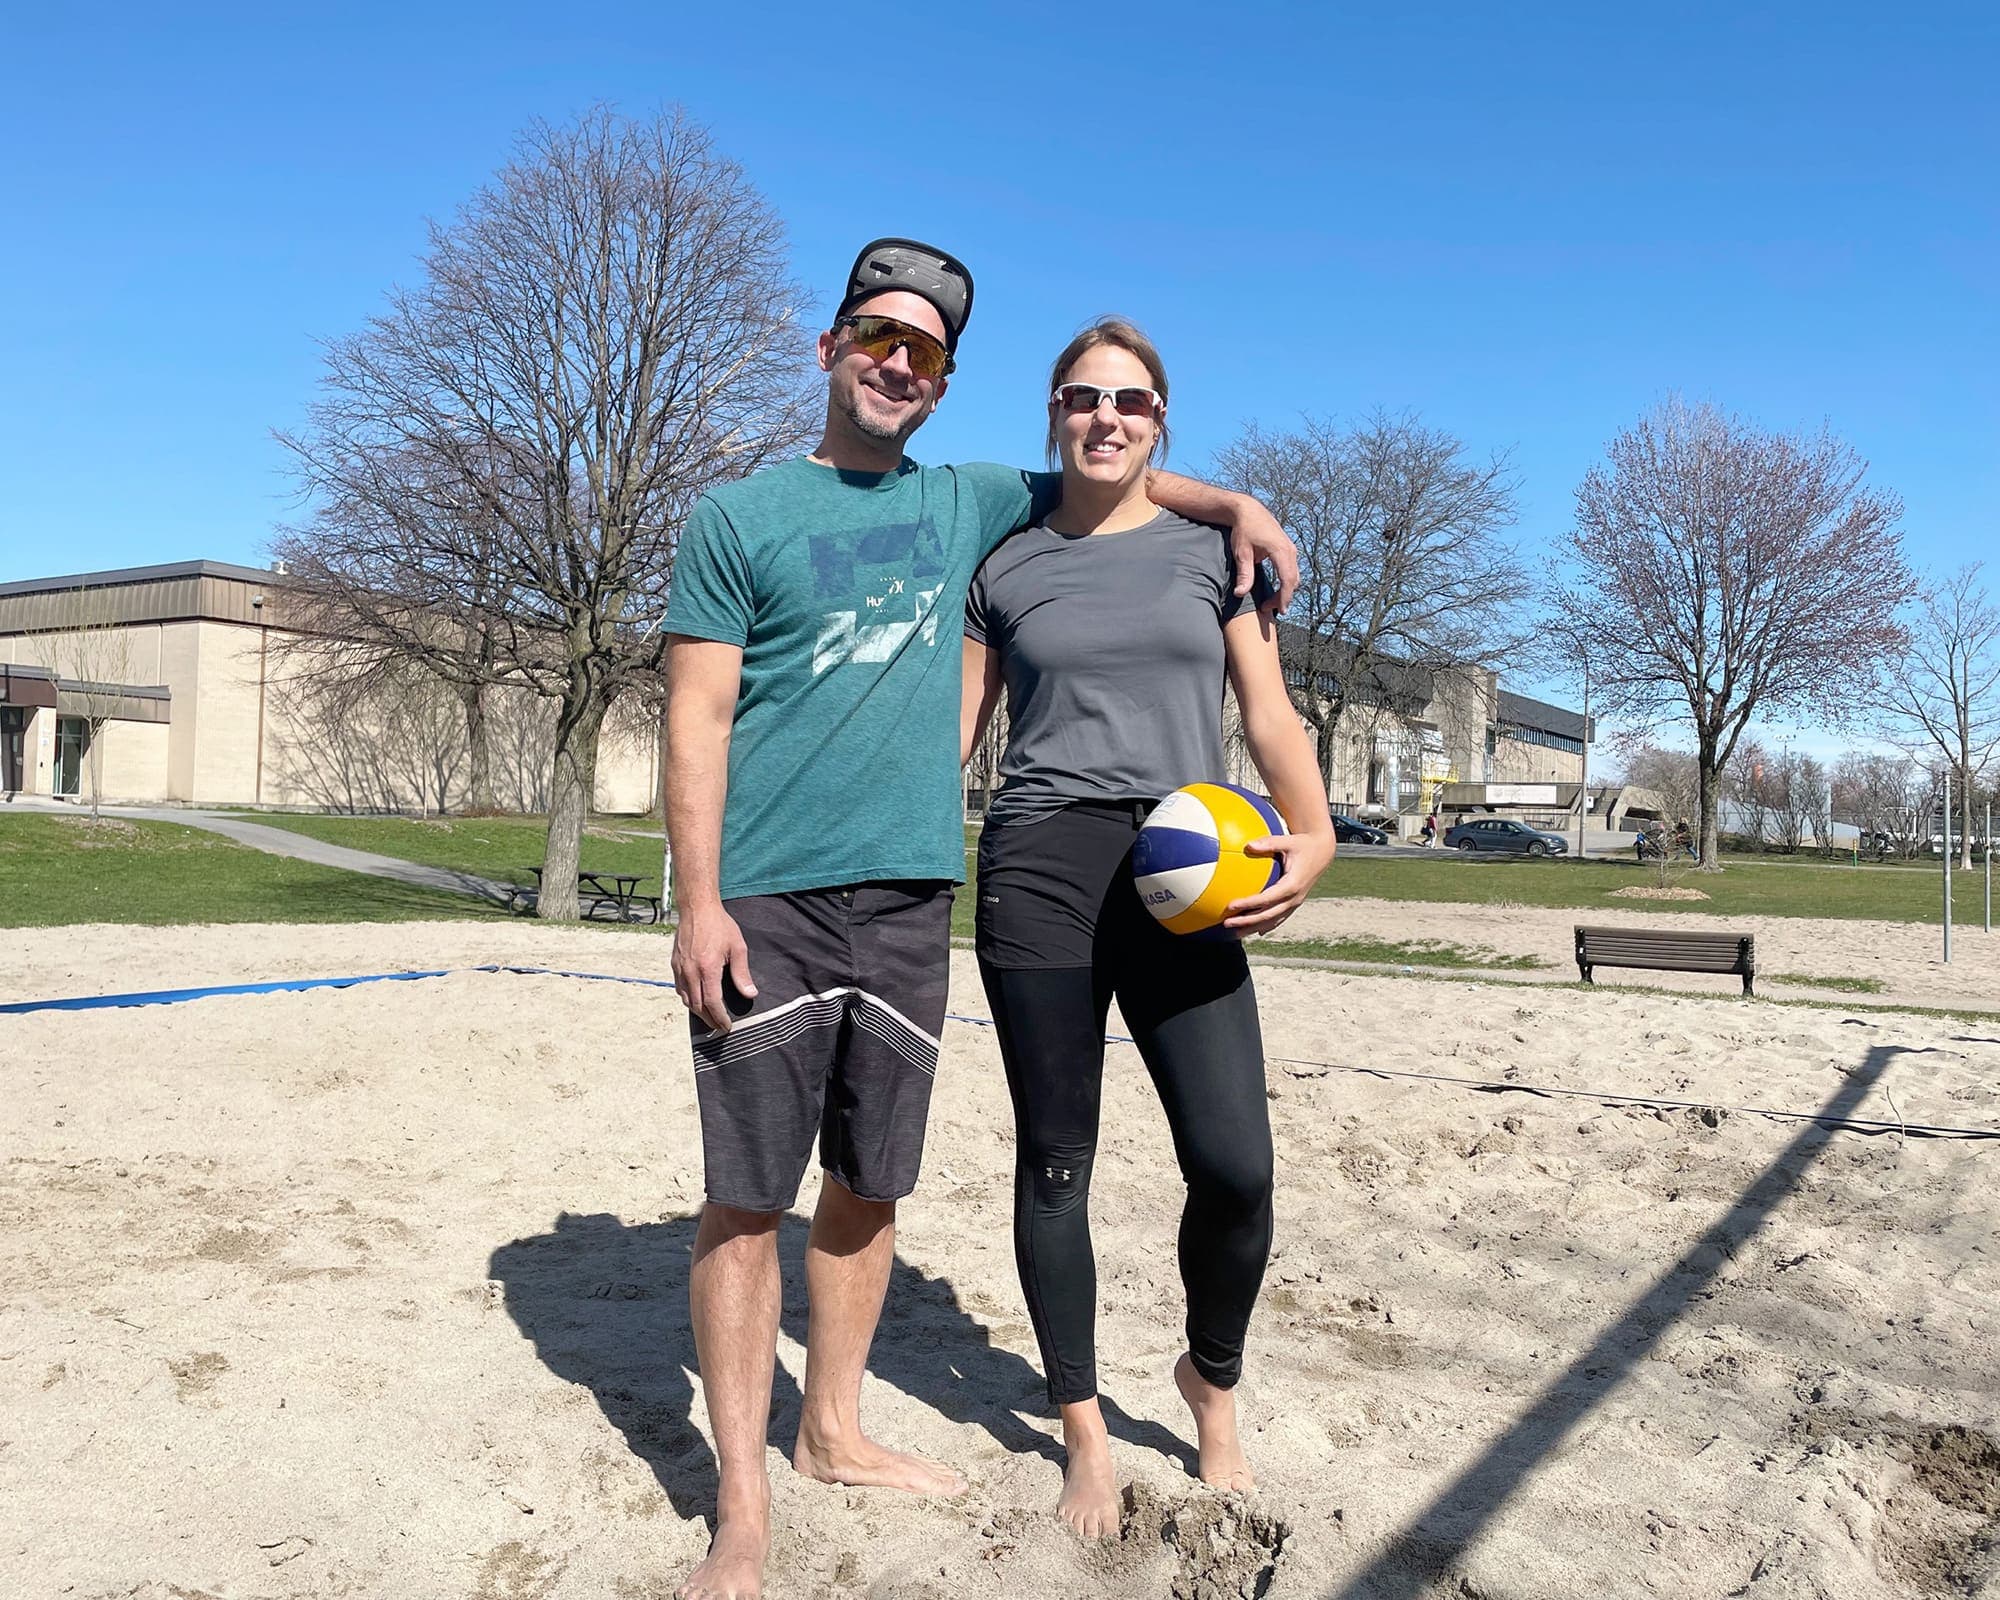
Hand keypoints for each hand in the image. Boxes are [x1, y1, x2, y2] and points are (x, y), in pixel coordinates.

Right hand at [671, 899, 756, 1031]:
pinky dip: (688, 999)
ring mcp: (680, 968)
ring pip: (686, 999)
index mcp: (707, 968)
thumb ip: (742, 973)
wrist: (697, 908)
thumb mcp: (738, 947)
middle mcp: (690, 971)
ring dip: (697, 1011)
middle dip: (709, 1019)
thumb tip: (750, 994)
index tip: (726, 1026)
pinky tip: (696, 1000)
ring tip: (709, 1017)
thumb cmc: (720, 925)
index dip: (719, 1017)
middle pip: (697, 1006)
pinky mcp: (674, 964)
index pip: (712, 1002)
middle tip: (719, 1026)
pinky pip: (679, 988)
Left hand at [1222, 829, 1335, 936]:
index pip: (1267, 898)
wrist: (1322, 853)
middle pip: (1268, 915)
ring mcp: (1295, 903)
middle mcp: (1294, 898)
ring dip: (1253, 927)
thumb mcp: (1288, 841)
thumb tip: (1248, 845)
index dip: (1249, 904)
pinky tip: (1251, 930)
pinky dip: (1264, 925)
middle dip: (1247, 921)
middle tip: (1226, 923)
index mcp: (1292, 884)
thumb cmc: (1303, 845)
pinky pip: (1278, 918)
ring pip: (1272, 921)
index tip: (1230, 906)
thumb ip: (1269, 843)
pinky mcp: (1294, 904)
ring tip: (1234, 933)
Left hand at [1227, 498, 1298, 616]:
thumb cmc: (1244, 529)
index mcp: (1281, 550)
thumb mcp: (1242, 552)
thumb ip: (1244, 574)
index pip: (1287, 580)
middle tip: (1267, 609)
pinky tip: (1275, 591)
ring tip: (1270, 602)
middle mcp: (1290, 550)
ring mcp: (1290, 549)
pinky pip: (1291, 570)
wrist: (1248, 510)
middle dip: (1283, 597)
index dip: (1284, 597)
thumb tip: (1241, 593)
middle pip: (1293, 580)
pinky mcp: (1288, 549)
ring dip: (1284, 590)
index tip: (1280, 611)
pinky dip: (1285, 582)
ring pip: (1293, 576)